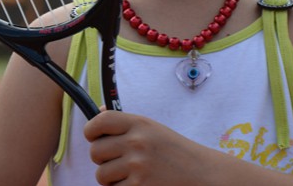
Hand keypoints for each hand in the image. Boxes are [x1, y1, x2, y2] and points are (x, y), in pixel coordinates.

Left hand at [84, 110, 206, 185]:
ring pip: (101, 175)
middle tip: (118, 160)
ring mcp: (138, 167)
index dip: (91, 130)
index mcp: (138, 124)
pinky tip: (137, 184)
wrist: (201, 173)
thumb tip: (96, 114)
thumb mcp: (151, 128)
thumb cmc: (173, 151)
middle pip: (95, 151)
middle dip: (102, 159)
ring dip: (111, 178)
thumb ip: (125, 123)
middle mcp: (136, 143)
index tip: (94, 137)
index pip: (100, 121)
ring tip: (130, 174)